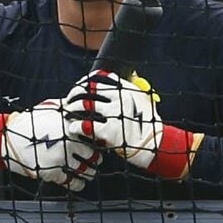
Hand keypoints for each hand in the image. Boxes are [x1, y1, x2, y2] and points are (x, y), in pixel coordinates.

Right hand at [0, 99, 100, 191]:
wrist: (8, 137)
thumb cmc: (28, 122)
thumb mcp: (50, 107)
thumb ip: (67, 106)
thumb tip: (80, 102)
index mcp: (71, 125)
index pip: (95, 136)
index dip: (99, 142)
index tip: (99, 144)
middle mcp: (69, 142)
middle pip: (94, 155)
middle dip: (96, 159)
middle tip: (94, 160)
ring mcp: (62, 158)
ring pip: (86, 170)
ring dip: (89, 172)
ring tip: (88, 171)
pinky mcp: (53, 172)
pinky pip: (72, 182)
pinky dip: (78, 184)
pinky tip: (78, 181)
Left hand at [62, 70, 196, 177]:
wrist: (154, 146)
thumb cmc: (146, 123)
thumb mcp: (142, 100)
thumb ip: (127, 88)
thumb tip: (109, 76)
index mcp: (127, 88)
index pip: (98, 78)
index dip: (84, 82)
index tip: (78, 88)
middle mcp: (121, 97)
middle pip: (87, 90)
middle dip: (74, 95)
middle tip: (68, 102)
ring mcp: (114, 113)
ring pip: (82, 106)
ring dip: (72, 110)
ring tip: (68, 115)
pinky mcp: (108, 131)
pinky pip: (83, 125)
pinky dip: (74, 126)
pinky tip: (73, 129)